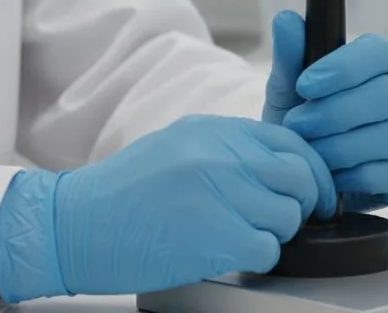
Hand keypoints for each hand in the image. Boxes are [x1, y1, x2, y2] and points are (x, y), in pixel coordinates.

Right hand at [0, 115, 335, 302]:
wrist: (74, 226)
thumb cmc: (122, 194)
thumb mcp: (178, 147)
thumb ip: (227, 150)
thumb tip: (277, 166)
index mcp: (212, 130)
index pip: (290, 141)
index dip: (312, 170)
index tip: (313, 192)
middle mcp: (219, 154)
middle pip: (299, 177)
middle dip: (300, 203)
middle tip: (283, 220)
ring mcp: (218, 193)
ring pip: (287, 216)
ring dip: (274, 233)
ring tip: (242, 236)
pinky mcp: (215, 236)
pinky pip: (267, 249)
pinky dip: (257, 257)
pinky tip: (230, 254)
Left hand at [263, 11, 387, 213]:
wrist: (305, 171)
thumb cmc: (302, 120)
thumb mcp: (288, 88)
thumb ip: (290, 56)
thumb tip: (286, 19)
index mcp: (380, 64)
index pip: (378, 52)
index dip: (343, 68)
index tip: (304, 85)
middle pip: (387, 96)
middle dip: (336, 113)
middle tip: (297, 125)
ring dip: (343, 147)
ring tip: (310, 153)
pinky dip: (360, 177)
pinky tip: (333, 177)